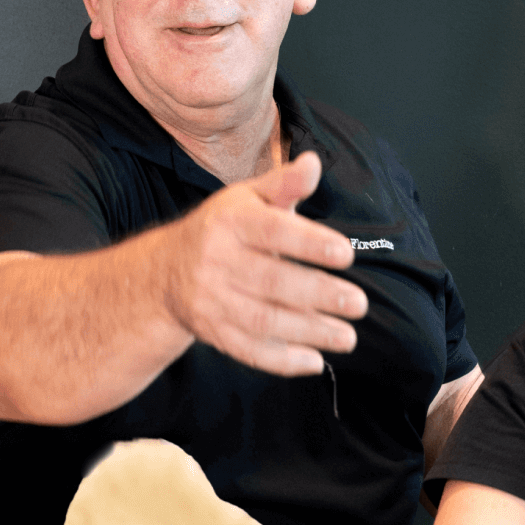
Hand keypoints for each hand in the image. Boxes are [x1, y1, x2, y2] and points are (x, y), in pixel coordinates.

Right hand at [165, 151, 367, 376]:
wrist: (165, 271)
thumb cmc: (223, 229)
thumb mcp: (247, 198)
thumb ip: (284, 184)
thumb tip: (313, 163)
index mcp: (229, 222)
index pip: (273, 231)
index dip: (310, 243)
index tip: (346, 255)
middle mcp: (217, 261)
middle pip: (272, 282)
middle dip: (319, 295)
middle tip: (359, 304)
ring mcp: (212, 300)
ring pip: (263, 321)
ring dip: (309, 332)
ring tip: (347, 336)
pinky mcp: (212, 331)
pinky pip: (248, 351)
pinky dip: (283, 361)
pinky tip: (316, 361)